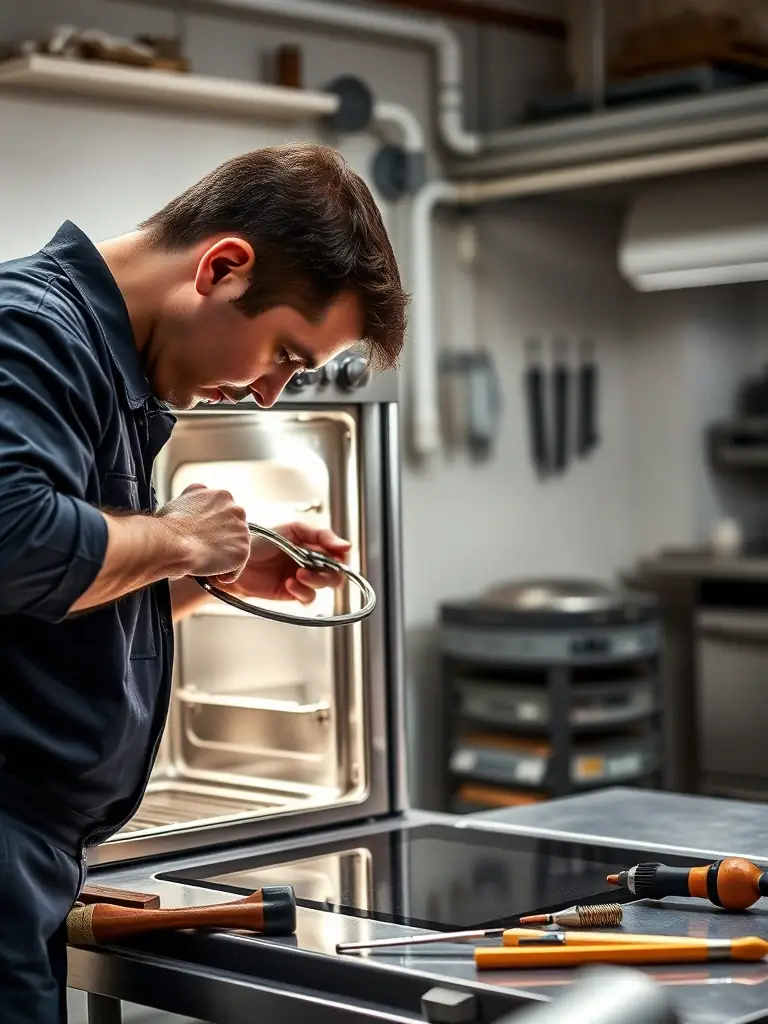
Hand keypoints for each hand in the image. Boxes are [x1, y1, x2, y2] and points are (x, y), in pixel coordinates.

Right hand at [159, 484, 250, 582]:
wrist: (172, 544)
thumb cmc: (170, 527)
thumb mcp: (180, 500)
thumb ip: (193, 497)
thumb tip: (193, 498)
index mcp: (222, 496)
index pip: (224, 513)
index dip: (213, 527)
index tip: (202, 535)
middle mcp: (236, 510)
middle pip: (233, 530)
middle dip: (220, 541)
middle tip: (202, 550)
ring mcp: (242, 531)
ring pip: (235, 548)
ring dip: (222, 558)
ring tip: (205, 565)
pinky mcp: (243, 551)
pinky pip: (236, 567)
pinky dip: (226, 574)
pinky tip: (211, 575)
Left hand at [219, 522, 351, 604]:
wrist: (236, 562)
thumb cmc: (260, 540)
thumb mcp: (293, 529)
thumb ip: (321, 535)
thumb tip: (347, 545)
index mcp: (313, 544)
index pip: (339, 552)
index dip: (342, 555)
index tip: (339, 554)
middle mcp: (310, 561)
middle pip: (336, 572)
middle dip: (330, 572)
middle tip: (316, 568)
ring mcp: (302, 578)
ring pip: (324, 585)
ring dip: (315, 581)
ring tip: (298, 575)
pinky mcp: (292, 593)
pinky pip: (308, 597)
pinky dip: (302, 592)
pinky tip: (289, 584)